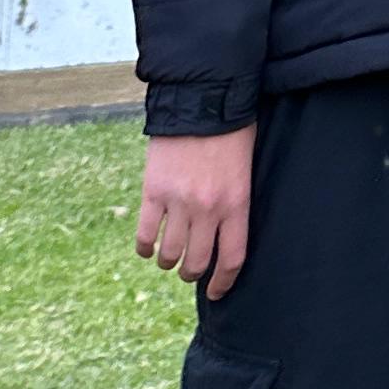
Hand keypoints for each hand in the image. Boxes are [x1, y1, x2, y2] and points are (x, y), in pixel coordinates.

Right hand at [136, 125, 254, 296]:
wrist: (202, 96)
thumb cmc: (230, 129)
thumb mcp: (243, 168)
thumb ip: (233, 202)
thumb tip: (218, 236)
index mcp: (236, 203)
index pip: (231, 259)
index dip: (223, 282)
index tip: (215, 292)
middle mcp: (208, 209)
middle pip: (197, 264)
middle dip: (191, 273)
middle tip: (188, 270)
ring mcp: (179, 203)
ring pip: (169, 255)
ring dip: (167, 261)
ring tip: (167, 256)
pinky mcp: (154, 193)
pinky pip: (146, 236)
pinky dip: (145, 248)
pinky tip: (147, 247)